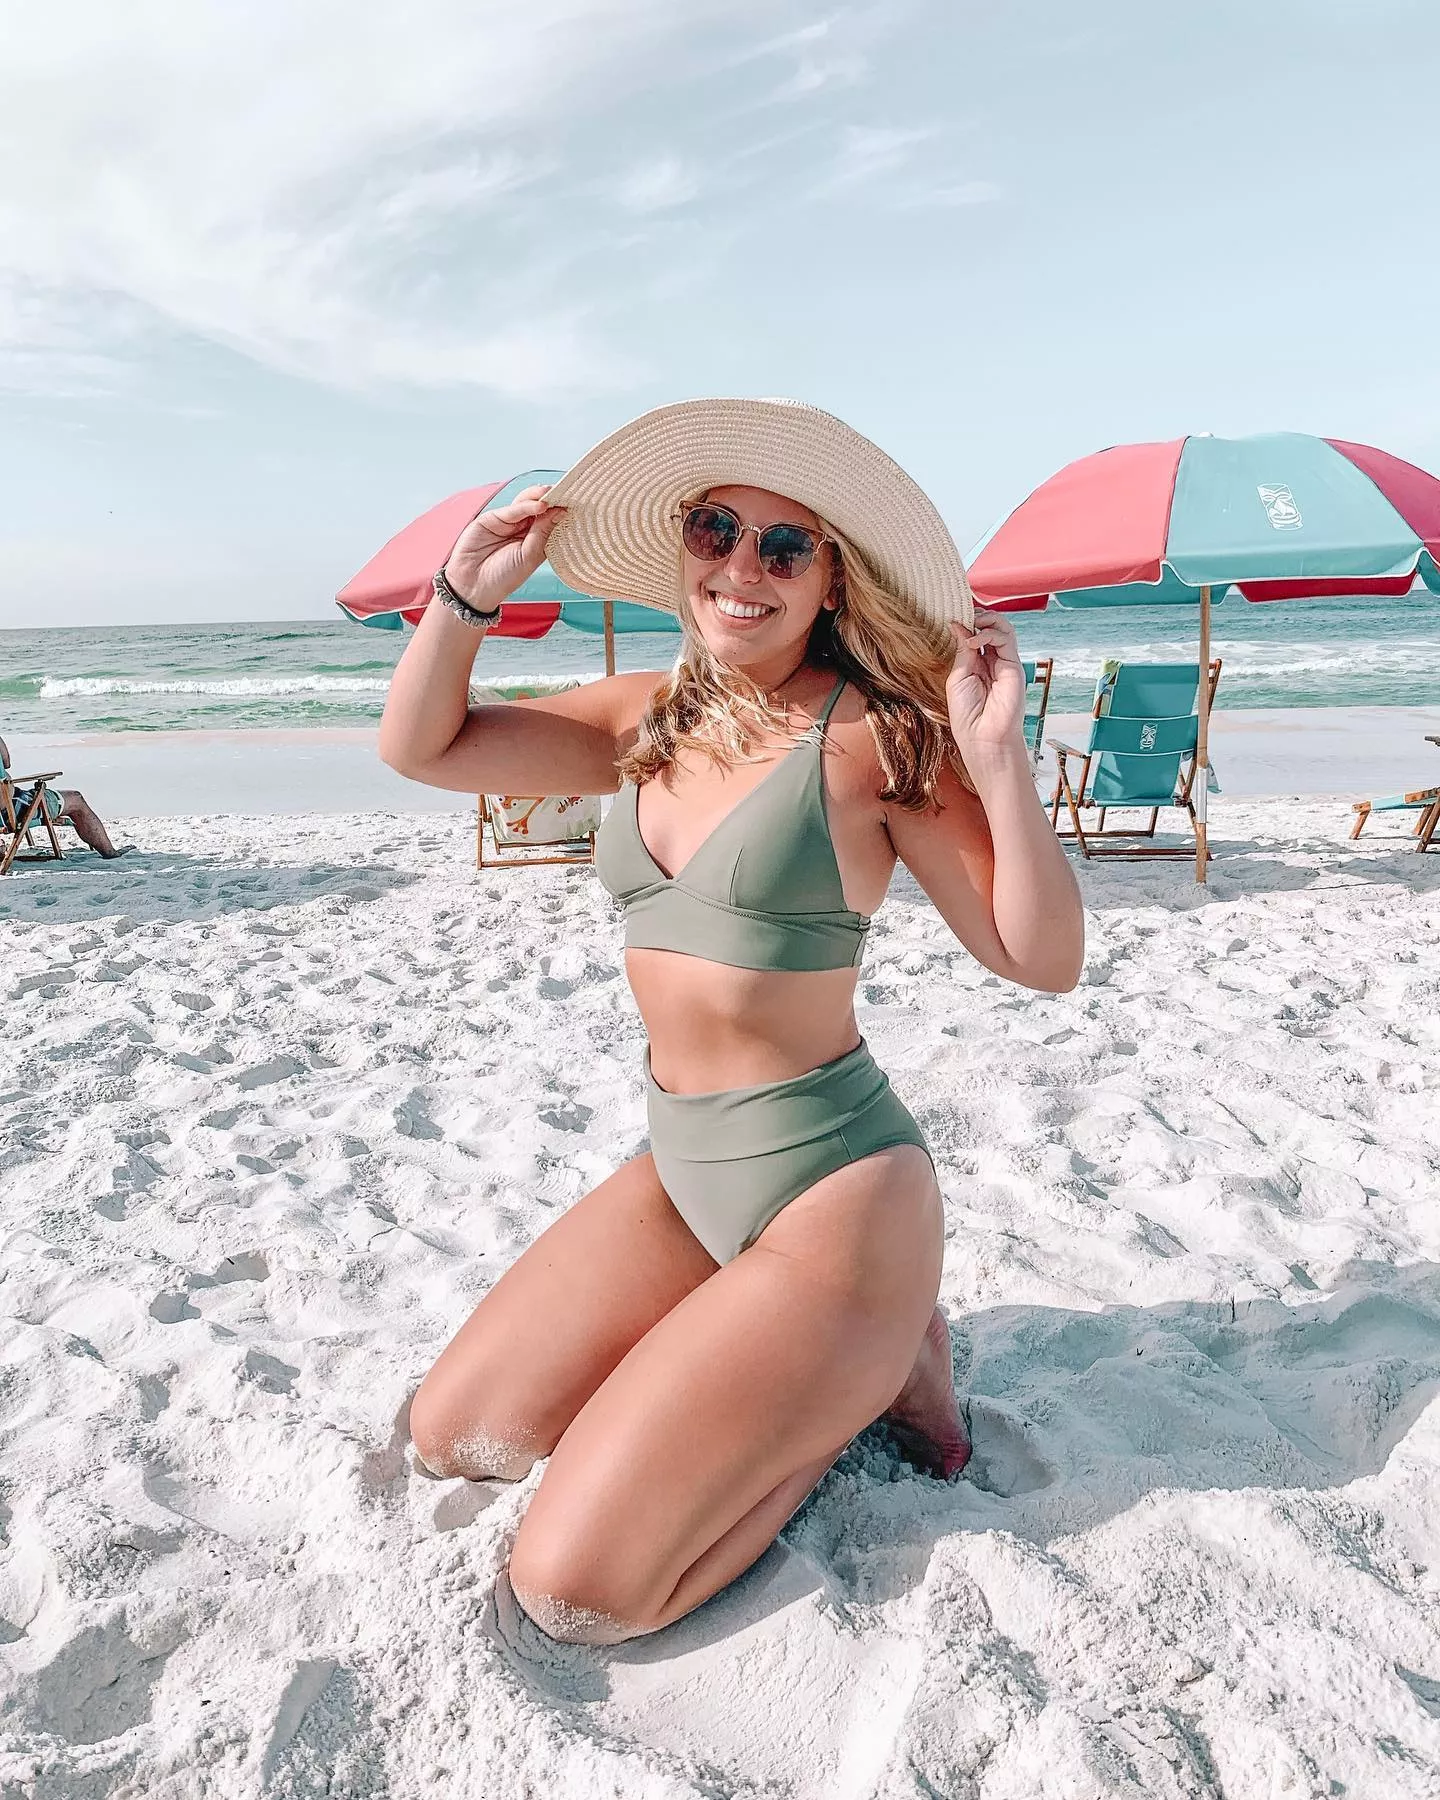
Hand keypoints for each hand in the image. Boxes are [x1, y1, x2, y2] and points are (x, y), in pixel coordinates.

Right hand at [441, 485, 564, 613]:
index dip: (562, 510)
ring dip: (540, 497)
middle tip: (566, 493)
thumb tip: (560, 511)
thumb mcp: (530, 557)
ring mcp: (509, 522)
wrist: (473, 586)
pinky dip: (526, 505)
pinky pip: (512, 510)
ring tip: (552, 494)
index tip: (577, 502)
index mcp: (537, 540)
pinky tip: (540, 505)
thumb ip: (543, 532)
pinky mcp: (493, 518)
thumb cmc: (503, 577)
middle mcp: (524, 529)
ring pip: (527, 504)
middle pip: (541, 508)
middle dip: (553, 499)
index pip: (552, 520)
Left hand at [945, 608, 1028, 763]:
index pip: (975, 634)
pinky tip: (975, 639)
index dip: (967, 622)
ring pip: (1003, 628)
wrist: (983, 737)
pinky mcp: (1014, 666)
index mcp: (976, 665)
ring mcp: (1004, 663)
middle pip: (990, 627)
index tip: (954, 615)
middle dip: (977, 616)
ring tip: (973, 623)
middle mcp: (992, 662)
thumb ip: (962, 650)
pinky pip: (1006, 639)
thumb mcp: (958, 676)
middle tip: (964, 614)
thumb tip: (957, 625)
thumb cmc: (968, 715)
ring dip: (987, 619)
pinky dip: (990, 633)